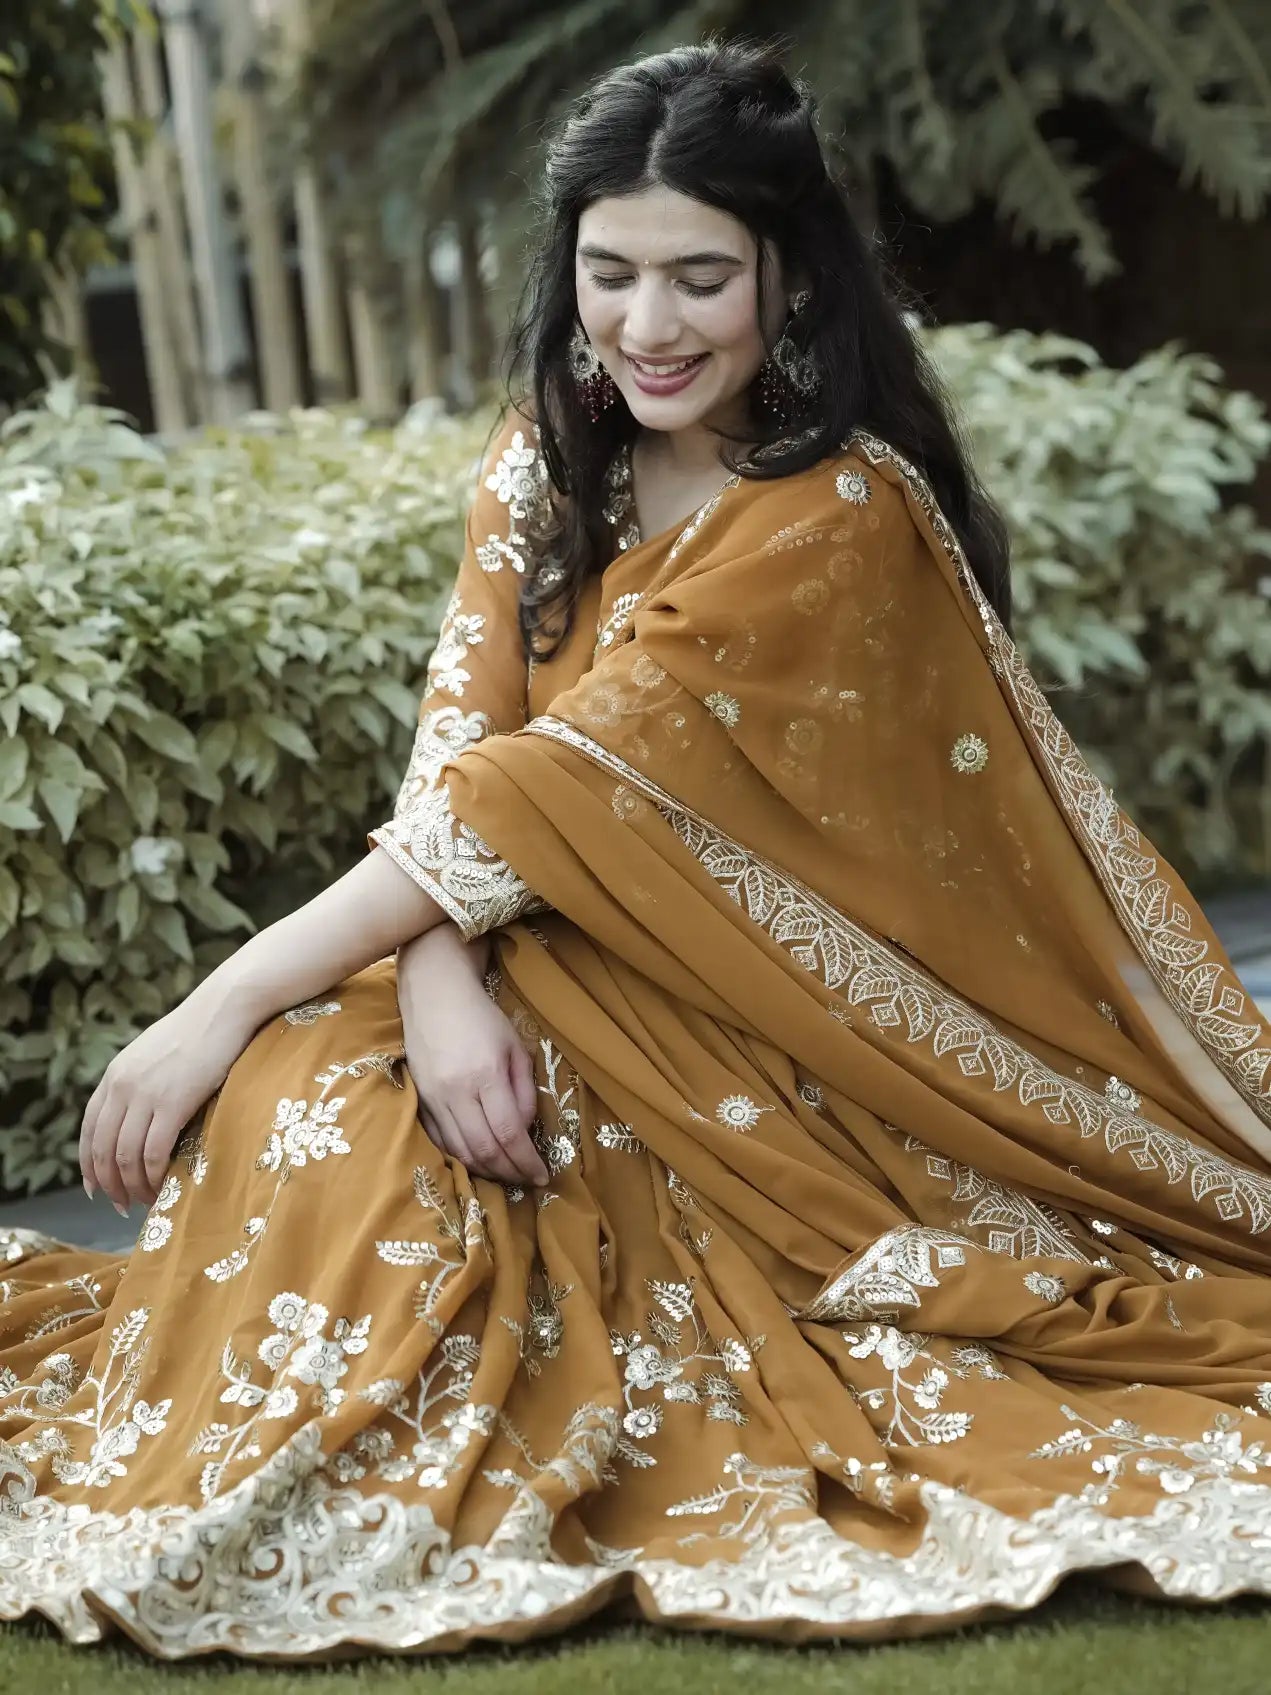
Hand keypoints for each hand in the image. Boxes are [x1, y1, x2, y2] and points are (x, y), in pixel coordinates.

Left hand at [80, 990, 256, 1211]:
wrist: (224, 1009)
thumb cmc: (198, 1032)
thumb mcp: (153, 1056)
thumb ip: (138, 1083)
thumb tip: (137, 1116)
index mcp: (114, 1077)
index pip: (89, 1131)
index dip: (89, 1166)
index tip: (96, 1189)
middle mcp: (121, 1087)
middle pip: (102, 1150)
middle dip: (109, 1184)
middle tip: (121, 1205)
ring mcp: (145, 1095)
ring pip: (125, 1157)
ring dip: (131, 1186)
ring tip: (143, 1200)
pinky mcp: (173, 1103)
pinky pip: (153, 1152)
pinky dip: (153, 1175)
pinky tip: (162, 1185)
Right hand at [401, 956, 547, 1188]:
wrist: (433, 994)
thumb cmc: (482, 1017)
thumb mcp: (516, 1048)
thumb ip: (524, 1093)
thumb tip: (524, 1132)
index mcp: (486, 1075)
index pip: (509, 1133)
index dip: (527, 1162)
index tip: (543, 1176)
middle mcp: (456, 1092)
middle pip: (484, 1150)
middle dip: (510, 1173)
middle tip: (527, 1181)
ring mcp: (432, 1098)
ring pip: (459, 1151)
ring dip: (486, 1170)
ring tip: (506, 1173)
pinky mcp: (418, 1100)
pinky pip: (439, 1141)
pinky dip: (460, 1157)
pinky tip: (478, 1160)